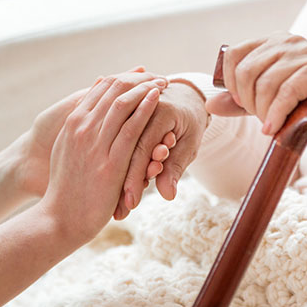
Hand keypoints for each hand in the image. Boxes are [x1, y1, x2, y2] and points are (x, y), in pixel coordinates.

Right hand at [8, 68, 169, 199]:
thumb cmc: (67, 188)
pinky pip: (132, 128)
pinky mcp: (110, 163)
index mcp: (72, 123)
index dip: (125, 78)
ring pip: (123, 104)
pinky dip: (146, 109)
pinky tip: (158, 100)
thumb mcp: (68, 151)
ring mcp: (94, 144)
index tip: (143, 76)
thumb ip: (79, 129)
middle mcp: (82, 128)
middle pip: (113, 89)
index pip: (101, 87)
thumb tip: (90, 112)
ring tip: (163, 83)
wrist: (60, 218)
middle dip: (139, 79)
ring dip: (146, 89)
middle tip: (158, 76)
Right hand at [117, 81, 208, 217]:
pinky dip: (120, 166)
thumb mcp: (188, 145)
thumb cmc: (189, 122)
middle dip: (124, 184)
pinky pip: (118, 141)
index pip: (143, 148)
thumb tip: (168, 194)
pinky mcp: (124, 115)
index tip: (132, 202)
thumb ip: (175, 168)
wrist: (185, 95)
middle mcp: (142, 106)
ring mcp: (131, 108)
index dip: (137, 177)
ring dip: (119, 179)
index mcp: (162, 110)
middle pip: (126, 150)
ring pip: (119, 148)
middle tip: (121, 210)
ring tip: (119, 204)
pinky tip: (118, 188)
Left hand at [206, 33, 306, 135]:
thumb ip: (239, 101)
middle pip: (247, 71)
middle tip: (261, 118)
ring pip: (266, 83)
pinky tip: (275, 128)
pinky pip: (288, 90)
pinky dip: (277, 113)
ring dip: (263, 111)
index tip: (241, 103)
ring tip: (271, 125)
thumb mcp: (268, 99)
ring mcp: (305, 50)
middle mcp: (287, 40)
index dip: (231, 83)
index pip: (234, 54)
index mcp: (271, 42)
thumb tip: (210, 104)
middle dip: (248, 102)